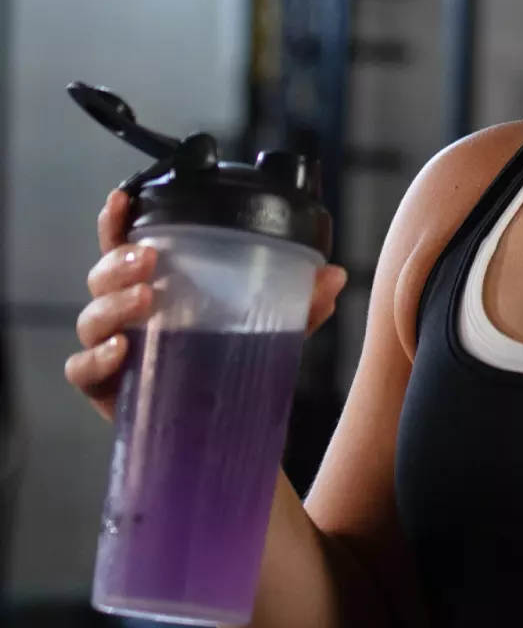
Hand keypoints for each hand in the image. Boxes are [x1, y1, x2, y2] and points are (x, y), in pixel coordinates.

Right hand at [67, 189, 348, 422]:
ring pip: (91, 318)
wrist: (224, 430)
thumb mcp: (271, 327)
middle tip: (148, 260)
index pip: (126, 243)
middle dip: (117, 262)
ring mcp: (113, 349)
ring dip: (112, 303)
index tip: (120, 197)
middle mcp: (127, 312)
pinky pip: (82, 371)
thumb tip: (334, 276)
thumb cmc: (232, 362)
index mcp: (157, 284)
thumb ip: (301, 303)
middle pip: (101, 275)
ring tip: (144, 298)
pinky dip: (96, 358)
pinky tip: (120, 349)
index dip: (117, 219)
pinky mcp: (108, 389)